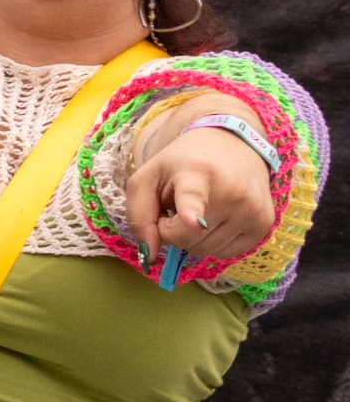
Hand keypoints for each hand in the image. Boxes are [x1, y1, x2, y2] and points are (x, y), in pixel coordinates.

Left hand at [129, 116, 280, 267]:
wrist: (230, 145)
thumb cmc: (180, 166)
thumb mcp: (147, 180)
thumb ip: (139, 217)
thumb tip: (148, 256)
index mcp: (197, 173)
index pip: (194, 197)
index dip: (191, 212)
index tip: (194, 223)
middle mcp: (232, 191)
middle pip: (186, 240)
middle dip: (172, 229)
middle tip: (177, 205)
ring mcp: (252, 210)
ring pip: (205, 251)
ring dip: (192, 236)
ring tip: (199, 207)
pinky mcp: (264, 225)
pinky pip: (225, 254)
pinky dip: (212, 242)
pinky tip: (215, 218)